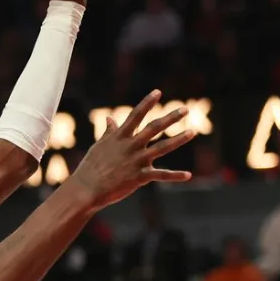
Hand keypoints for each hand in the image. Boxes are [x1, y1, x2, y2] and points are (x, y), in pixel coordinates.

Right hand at [70, 90, 194, 208]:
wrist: (87, 188)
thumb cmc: (91, 167)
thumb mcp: (99, 146)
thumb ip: (109, 132)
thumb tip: (110, 118)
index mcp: (120, 137)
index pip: (136, 115)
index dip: (147, 103)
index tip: (158, 92)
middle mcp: (130, 146)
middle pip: (154, 128)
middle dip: (170, 118)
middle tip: (185, 109)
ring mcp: (136, 161)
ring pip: (162, 148)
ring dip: (178, 139)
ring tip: (192, 131)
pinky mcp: (139, 177)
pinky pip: (161, 175)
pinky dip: (175, 176)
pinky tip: (188, 175)